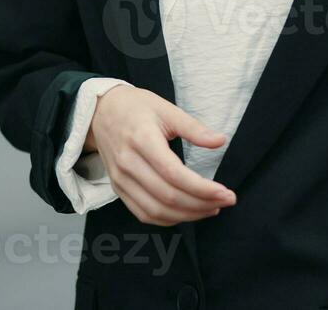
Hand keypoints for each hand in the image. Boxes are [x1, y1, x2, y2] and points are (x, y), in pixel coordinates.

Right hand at [85, 86, 236, 225]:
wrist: (101, 112)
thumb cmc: (136, 108)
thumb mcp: (166, 109)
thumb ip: (193, 127)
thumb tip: (220, 141)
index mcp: (141, 139)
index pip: (174, 174)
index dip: (202, 188)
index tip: (225, 192)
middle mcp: (128, 163)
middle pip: (167, 196)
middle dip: (201, 204)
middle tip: (226, 201)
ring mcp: (120, 179)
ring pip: (156, 210)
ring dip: (187, 215)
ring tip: (211, 209)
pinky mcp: (118, 189)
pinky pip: (143, 213)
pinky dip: (168, 219)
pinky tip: (188, 213)